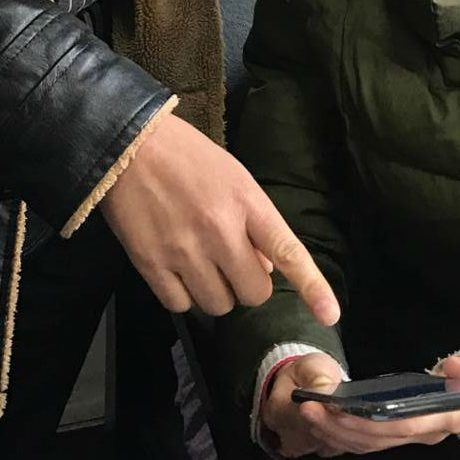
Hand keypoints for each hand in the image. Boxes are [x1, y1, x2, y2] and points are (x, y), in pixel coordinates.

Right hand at [101, 111, 339, 323]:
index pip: (288, 252)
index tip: (330, 315)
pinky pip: (180, 305)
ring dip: (213, 291)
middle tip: (229, 264)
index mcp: (247, 203)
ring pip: (218, 305)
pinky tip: (176, 269)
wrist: (130, 145)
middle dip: (245, 285)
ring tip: (198, 262)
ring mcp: (185, 250)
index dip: (312, 287)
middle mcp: (220, 231)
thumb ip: (254, 223)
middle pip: (253, 293)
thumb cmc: (187, 157)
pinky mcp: (151, 264)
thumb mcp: (234, 178)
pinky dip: (182, 295)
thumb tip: (266, 268)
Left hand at [268, 344, 459, 458]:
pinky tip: (328, 418)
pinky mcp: (414, 425)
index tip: (335, 409)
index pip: (400, 427)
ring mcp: (421, 431)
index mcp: (448, 418)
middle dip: (341, 428)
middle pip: (379, 439)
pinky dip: (350, 430)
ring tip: (309, 414)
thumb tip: (450, 368)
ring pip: (374, 441)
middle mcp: (431, 430)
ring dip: (339, 432)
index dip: (366, 422)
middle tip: (307, 409)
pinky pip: (377, 435)